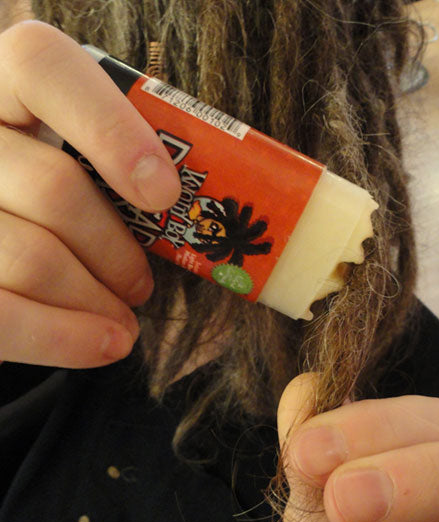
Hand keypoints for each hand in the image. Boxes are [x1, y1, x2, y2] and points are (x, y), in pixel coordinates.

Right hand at [0, 21, 180, 366]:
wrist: (1, 255)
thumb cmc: (57, 205)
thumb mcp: (85, 164)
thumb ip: (130, 161)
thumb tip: (223, 199)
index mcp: (2, 87)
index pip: (42, 66)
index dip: (111, 128)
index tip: (165, 192)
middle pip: (54, 189)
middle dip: (118, 250)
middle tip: (143, 283)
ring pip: (33, 258)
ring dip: (98, 299)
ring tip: (124, 317)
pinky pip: (1, 317)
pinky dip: (64, 339)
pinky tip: (107, 344)